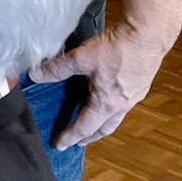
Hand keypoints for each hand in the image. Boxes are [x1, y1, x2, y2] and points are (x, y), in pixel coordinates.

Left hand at [28, 24, 164, 148]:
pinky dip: (111, 110)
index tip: (60, 144)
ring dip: (101, 124)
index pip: (85, 126)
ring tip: (90, 124)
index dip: (70, 135)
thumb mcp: (80, 58)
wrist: (146, 36)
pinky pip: (123, 106)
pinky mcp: (139, 86)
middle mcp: (122, 104)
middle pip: (103, 128)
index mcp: (107, 103)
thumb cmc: (116, 49)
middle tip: (76, 141)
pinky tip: (105, 100)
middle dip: (89, 137)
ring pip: (115, 118)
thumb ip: (57, 68)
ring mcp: (133, 97)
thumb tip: (35, 75)